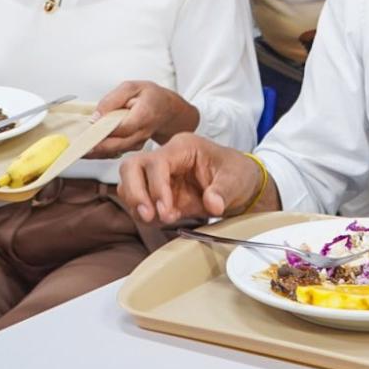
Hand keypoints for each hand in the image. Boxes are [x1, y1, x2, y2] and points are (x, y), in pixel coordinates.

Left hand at [87, 81, 198, 158]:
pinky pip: (113, 153)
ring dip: (95, 151)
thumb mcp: (132, 87)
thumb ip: (113, 99)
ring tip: (77, 148)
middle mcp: (142, 134)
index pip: (123, 127)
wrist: (166, 110)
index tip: (89, 127)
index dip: (105, 129)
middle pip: (116, 145)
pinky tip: (86, 148)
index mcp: (144, 116)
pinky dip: (99, 152)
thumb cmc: (150, 97)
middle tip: (76, 145)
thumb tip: (96, 116)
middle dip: (95, 146)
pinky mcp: (131, 149)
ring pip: (113, 152)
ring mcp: (137, 144)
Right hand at [118, 134, 264, 224]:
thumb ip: (223, 191)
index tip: (165, 211)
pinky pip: (138, 201)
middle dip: (135, 193)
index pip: (156, 162)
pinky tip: (162, 220)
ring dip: (137, 205)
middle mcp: (166, 158)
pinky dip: (143, 213)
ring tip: (158, 220)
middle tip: (149, 217)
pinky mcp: (157, 192)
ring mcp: (159, 175)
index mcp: (183, 147)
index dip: (156, 187)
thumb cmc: (236, 173)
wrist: (239, 185)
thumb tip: (212, 204)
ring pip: (128, 183)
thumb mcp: (236, 180)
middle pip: (131, 167)